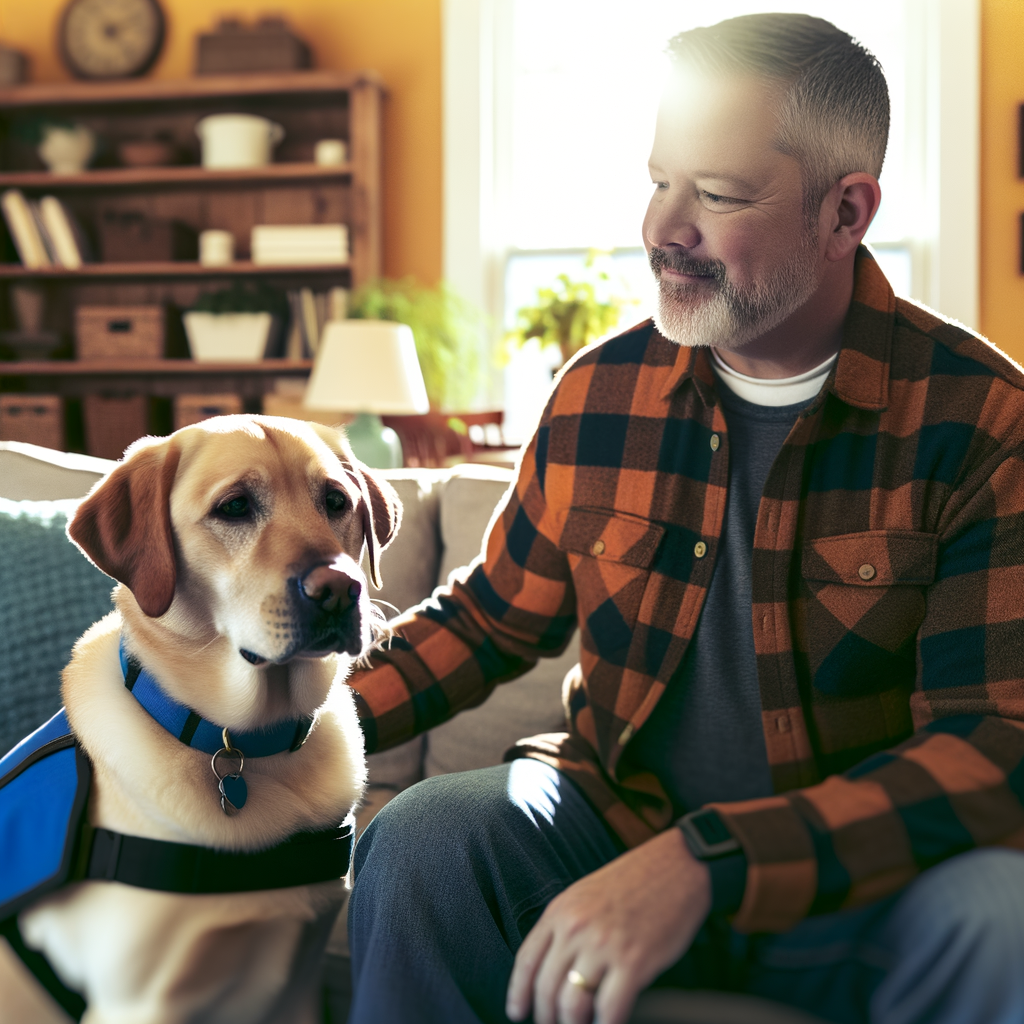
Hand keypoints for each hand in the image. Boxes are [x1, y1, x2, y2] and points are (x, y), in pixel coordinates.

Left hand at [505, 827, 711, 1023]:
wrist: (678, 865)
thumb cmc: (635, 880)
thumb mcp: (586, 894)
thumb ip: (567, 927)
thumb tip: (554, 970)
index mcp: (561, 911)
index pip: (527, 961)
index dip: (518, 993)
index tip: (517, 1012)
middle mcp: (577, 928)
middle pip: (547, 989)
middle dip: (546, 1017)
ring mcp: (604, 946)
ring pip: (573, 1005)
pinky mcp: (634, 962)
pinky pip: (610, 1010)